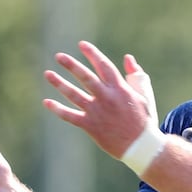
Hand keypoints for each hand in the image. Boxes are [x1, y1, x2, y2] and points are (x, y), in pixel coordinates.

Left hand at [43, 41, 157, 158]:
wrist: (141, 146)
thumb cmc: (143, 119)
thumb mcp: (144, 94)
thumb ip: (136, 75)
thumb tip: (128, 58)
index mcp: (120, 89)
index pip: (104, 66)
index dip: (92, 54)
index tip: (81, 44)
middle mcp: (106, 98)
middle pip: (86, 77)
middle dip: (72, 65)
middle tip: (59, 56)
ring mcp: (97, 112)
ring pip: (75, 95)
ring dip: (60, 84)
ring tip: (47, 74)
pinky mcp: (90, 126)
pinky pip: (71, 116)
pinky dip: (58, 110)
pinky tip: (47, 102)